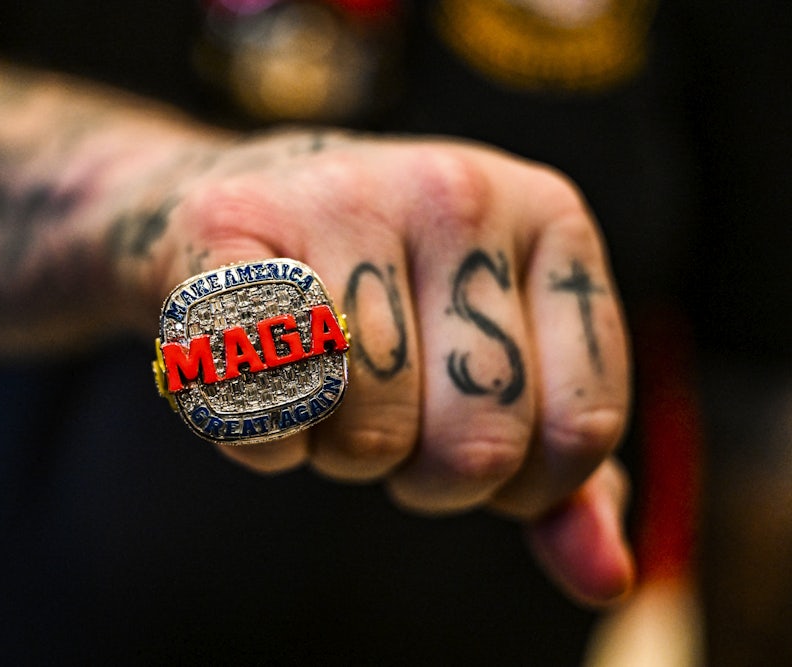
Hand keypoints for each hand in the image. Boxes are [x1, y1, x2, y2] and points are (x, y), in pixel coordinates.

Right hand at [147, 130, 633, 605]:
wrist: (245, 210)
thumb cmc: (385, 299)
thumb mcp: (499, 363)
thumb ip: (563, 471)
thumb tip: (605, 577)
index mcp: (549, 217)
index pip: (581, 429)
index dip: (520, 481)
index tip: (467, 439)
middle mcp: (455, 193)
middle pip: (475, 445)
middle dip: (423, 475)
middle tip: (385, 421)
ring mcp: (340, 199)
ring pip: (366, 435)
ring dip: (335, 454)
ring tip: (320, 391)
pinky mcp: (228, 226)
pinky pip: (263, 404)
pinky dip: (258, 436)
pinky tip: (255, 388)